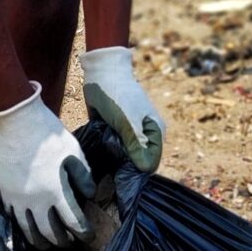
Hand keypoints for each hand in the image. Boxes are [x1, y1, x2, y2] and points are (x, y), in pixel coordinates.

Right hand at [0, 85, 95, 248]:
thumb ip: (84, 175)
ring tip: (47, 244)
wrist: (16, 121)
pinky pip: (13, 218)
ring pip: (28, 230)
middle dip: (62, 241)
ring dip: (40, 241)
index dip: (83, 232)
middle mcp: (35, 200)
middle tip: (70, 243)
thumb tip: (90, 195)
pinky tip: (28, 227)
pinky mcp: (4, 192)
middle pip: (50, 232)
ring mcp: (17, 198)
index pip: (73, 221)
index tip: (89, 236)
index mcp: (56, 190)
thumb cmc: (49, 134)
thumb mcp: (74, 151)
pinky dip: (22, 227)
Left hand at [80, 47, 165, 172]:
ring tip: (101, 163)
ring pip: (123, 157)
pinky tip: (96, 156)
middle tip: (107, 170)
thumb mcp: (128, 122)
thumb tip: (145, 170)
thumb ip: (136, 146)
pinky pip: (111, 149)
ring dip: (113, 161)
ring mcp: (129, 135)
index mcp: (154, 133)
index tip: (120, 177)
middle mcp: (143, 136)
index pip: (150, 163)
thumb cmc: (119, 96)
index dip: (137, 172)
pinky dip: (105, 154)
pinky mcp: (114, 132)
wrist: (102, 73)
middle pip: (137, 162)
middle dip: (123, 168)